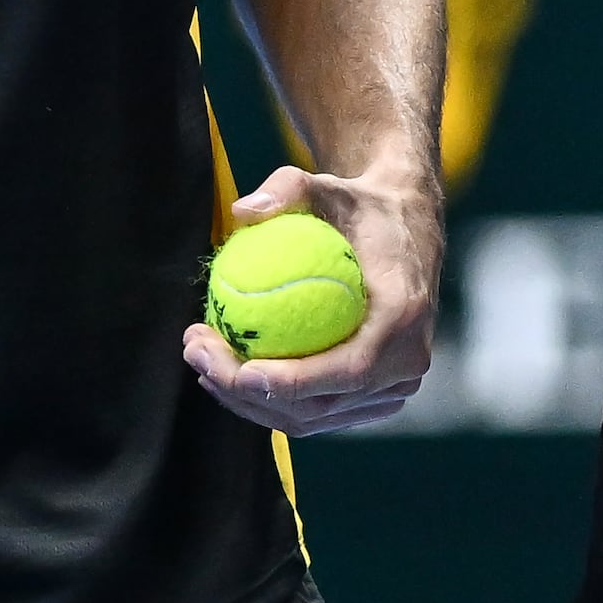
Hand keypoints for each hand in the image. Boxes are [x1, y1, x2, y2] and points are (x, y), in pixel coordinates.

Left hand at [182, 157, 441, 438]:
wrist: (403, 229)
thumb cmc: (359, 206)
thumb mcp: (326, 186)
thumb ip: (287, 188)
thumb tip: (242, 211)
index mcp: (403, 318)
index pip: (348, 370)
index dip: (292, 382)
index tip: (238, 368)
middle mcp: (407, 363)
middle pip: (320, 404)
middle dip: (246, 392)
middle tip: (196, 352)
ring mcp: (394, 386)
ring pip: (313, 417)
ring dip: (249, 402)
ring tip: (202, 359)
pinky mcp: (377, 396)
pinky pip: (317, 411)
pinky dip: (270, 401)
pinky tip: (227, 370)